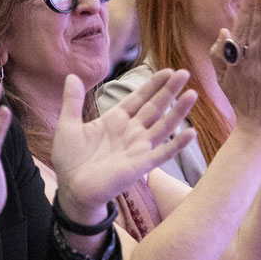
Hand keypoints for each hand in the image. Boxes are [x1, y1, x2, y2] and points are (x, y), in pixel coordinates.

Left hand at [52, 68, 195, 216]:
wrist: (71, 189)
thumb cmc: (70, 160)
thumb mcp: (68, 125)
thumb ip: (72, 101)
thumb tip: (72, 76)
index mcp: (115, 120)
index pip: (139, 98)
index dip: (153, 85)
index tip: (168, 71)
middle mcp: (131, 131)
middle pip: (155, 107)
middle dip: (169, 90)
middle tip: (185, 73)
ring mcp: (138, 148)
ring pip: (164, 126)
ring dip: (179, 111)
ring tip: (192, 94)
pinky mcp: (141, 165)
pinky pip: (163, 153)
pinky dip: (177, 144)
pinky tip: (190, 132)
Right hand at [210, 0, 260, 134]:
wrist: (257, 131)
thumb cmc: (243, 104)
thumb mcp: (224, 80)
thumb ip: (219, 56)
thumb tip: (221, 31)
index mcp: (238, 61)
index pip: (242, 31)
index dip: (246, 12)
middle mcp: (250, 64)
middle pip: (253, 32)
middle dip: (256, 11)